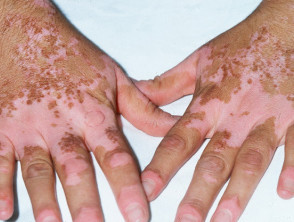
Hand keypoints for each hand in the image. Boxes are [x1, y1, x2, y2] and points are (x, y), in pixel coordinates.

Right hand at [0, 1, 176, 220]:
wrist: (29, 36)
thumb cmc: (74, 59)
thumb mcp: (115, 80)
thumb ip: (144, 109)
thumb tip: (176, 126)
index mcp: (93, 115)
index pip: (115, 155)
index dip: (128, 186)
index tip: (138, 214)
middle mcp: (61, 125)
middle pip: (75, 168)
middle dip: (85, 201)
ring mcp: (28, 127)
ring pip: (37, 168)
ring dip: (44, 199)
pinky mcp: (1, 127)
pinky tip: (1, 209)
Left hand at [137, 1, 293, 220]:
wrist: (281, 30)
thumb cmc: (238, 47)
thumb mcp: (197, 63)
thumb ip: (166, 85)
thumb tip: (136, 94)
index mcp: (209, 103)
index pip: (179, 139)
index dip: (162, 165)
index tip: (147, 189)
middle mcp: (236, 116)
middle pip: (214, 159)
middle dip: (199, 193)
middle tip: (186, 221)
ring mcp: (268, 118)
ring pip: (251, 160)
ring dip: (238, 192)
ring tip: (224, 219)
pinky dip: (292, 169)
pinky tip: (284, 192)